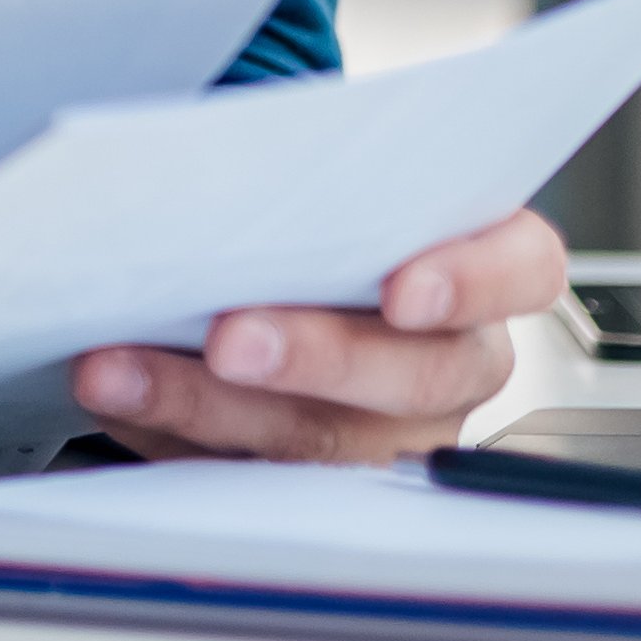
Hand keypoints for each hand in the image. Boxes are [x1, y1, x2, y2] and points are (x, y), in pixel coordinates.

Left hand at [68, 208, 571, 463]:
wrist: (270, 260)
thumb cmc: (314, 212)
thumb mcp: (333, 178)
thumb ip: (311, 175)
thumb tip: (218, 166)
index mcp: (485, 264)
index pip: (523, 270)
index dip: (473, 283)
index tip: (404, 292)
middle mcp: (453, 358)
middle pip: (417, 375)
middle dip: (316, 358)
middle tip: (231, 340)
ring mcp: (389, 431)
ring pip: (322, 442)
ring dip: (208, 407)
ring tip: (116, 372)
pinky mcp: (309, 474)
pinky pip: (248, 472)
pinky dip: (169, 433)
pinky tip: (117, 398)